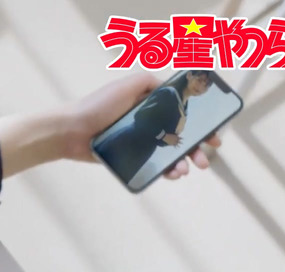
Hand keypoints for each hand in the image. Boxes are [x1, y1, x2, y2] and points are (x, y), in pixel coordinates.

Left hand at [60, 73, 221, 179]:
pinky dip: (165, 170)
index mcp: (150, 103)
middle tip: (204, 160)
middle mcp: (147, 122)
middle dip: (196, 148)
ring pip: (168, 153)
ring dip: (181, 162)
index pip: (183, 113)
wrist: (70, 131)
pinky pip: (152, 165)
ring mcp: (138, 141)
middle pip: (180, 135)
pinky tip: (171, 175)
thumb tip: (171, 86)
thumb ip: (149, 82)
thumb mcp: (126, 85)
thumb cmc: (96, 106)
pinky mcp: (128, 157)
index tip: (214, 137)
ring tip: (184, 170)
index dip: (202, 124)